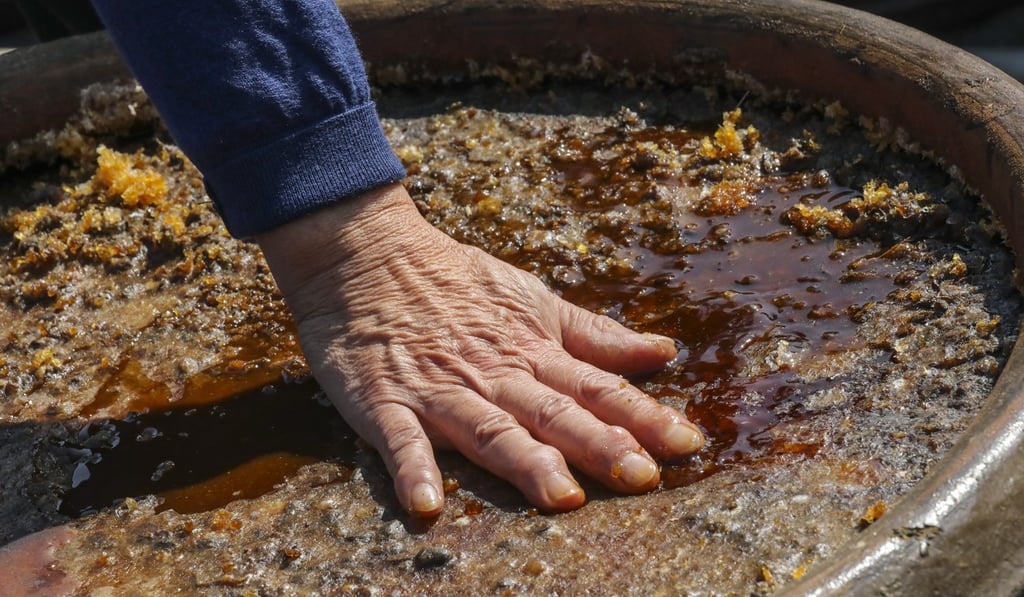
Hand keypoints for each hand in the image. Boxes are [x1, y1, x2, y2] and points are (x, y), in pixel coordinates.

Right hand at [256, 182, 703, 515]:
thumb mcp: (534, 300)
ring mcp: (439, 390)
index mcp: (531, 350)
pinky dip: (412, 470)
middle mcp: (494, 373)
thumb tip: (663, 352)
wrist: (367, 256)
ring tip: (561, 496)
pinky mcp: (385, 402)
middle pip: (553, 412)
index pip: (597, 387)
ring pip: (489, 428)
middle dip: (599, 444)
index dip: (643, 415)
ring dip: (524, 462)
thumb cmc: (457, 282)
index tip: (689, 443)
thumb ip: (595, 335)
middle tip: (643, 478)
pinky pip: (399, 440)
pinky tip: (427, 506)